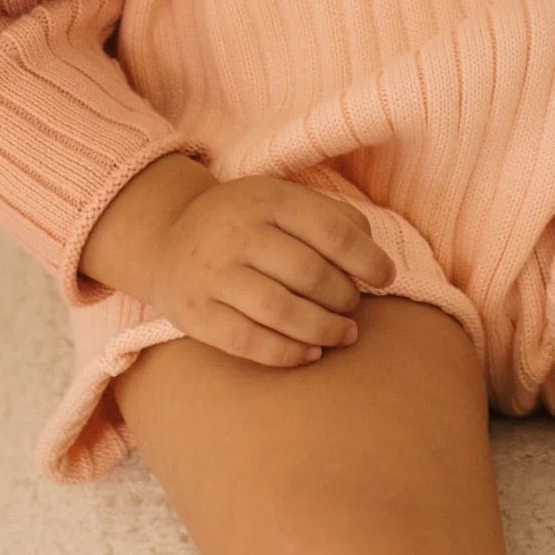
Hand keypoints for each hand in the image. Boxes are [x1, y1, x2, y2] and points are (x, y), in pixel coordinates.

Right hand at [85, 157, 397, 366]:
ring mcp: (212, 274)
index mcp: (269, 200)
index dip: (368, 259)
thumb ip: (333, 218)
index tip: (386, 278)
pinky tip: (311, 353)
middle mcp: (238, 234)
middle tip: (355, 307)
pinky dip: (286, 353)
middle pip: (309, 274)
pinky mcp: (194, 313)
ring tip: (345, 334)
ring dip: (323, 329)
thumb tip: (373, 255)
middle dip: (344, 297)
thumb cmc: (248, 220)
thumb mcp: (285, 200)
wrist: (168, 235)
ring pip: (280, 310)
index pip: (332, 231)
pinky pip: (246, 341)